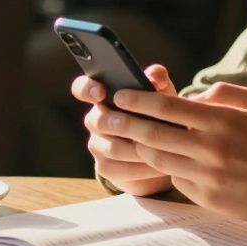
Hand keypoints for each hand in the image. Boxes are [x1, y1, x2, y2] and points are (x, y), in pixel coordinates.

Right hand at [72, 65, 176, 196]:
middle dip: (124, 124)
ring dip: (140, 149)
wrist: (163, 152)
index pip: (82, 88)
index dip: (87, 89)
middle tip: (146, 125)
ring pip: (112, 148)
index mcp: (104, 98)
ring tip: (163, 148)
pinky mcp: (106, 169)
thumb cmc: (159, 116)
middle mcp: (96, 120)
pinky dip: (143, 168)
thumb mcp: (162, 95)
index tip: (101, 92)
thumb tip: (156, 75)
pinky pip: (120, 169)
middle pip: (98, 121)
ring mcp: (98, 146)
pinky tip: (160, 167)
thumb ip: (159, 81)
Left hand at [105, 82, 246, 222]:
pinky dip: (169, 169)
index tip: (120, 96)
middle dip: (124, 125)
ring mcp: (209, 176)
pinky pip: (177, 180)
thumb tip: (191, 96)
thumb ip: (222, 93)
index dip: (138, 101)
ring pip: (159, 160)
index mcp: (221, 120)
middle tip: (107, 118)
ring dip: (141, 148)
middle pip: (153, 135)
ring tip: (130, 139)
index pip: (167, 107)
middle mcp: (212, 148)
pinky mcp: (209, 198)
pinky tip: (167, 162)